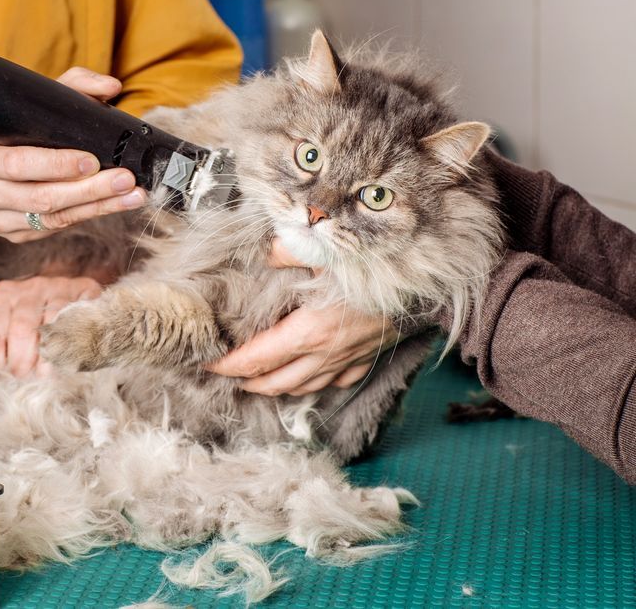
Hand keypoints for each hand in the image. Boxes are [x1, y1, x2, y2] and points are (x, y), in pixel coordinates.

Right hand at [0, 67, 146, 242]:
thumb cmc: (8, 133)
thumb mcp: (29, 104)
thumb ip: (72, 87)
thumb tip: (110, 85)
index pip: (17, 164)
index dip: (56, 165)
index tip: (92, 160)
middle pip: (41, 198)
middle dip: (89, 191)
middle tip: (125, 180)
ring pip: (52, 219)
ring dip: (96, 207)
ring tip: (131, 196)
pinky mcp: (13, 235)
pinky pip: (53, 229)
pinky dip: (85, 216)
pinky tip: (110, 205)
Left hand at [0, 275, 101, 381]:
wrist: (71, 294)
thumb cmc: (26, 315)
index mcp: (0, 295)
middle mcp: (27, 289)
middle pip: (19, 332)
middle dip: (19, 363)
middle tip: (21, 376)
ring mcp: (56, 290)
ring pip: (46, 330)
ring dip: (42, 360)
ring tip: (40, 374)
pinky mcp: (81, 295)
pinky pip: (71, 327)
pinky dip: (64, 350)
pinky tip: (60, 362)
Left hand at [207, 238, 399, 395]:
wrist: (429, 290)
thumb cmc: (377, 271)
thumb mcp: (328, 252)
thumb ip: (290, 249)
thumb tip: (267, 250)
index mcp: (309, 331)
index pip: (256, 358)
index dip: (228, 364)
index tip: (208, 361)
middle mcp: (325, 354)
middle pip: (275, 381)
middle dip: (246, 381)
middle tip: (226, 375)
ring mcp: (347, 360)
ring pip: (303, 387)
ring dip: (276, 387)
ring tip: (257, 381)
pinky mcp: (366, 359)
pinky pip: (334, 381)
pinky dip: (314, 384)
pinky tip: (307, 379)